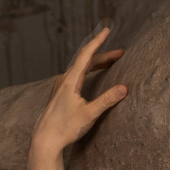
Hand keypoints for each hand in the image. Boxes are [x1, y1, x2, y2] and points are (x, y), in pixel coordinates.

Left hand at [31, 27, 126, 155]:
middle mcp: (64, 79)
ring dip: (96, 63)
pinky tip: (92, 75)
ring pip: (80, 68)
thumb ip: (107, 100)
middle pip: (86, 60)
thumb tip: (124, 88)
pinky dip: (88, 70)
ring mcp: (60, 85)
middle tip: (121, 53)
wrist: (45, 140)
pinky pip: (76, 75)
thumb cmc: (66, 128)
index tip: (107, 30)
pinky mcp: (60, 93)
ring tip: (112, 62)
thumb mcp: (89, 114)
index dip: (98, 41)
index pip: (87, 55)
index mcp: (71, 80)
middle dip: (104, 55)